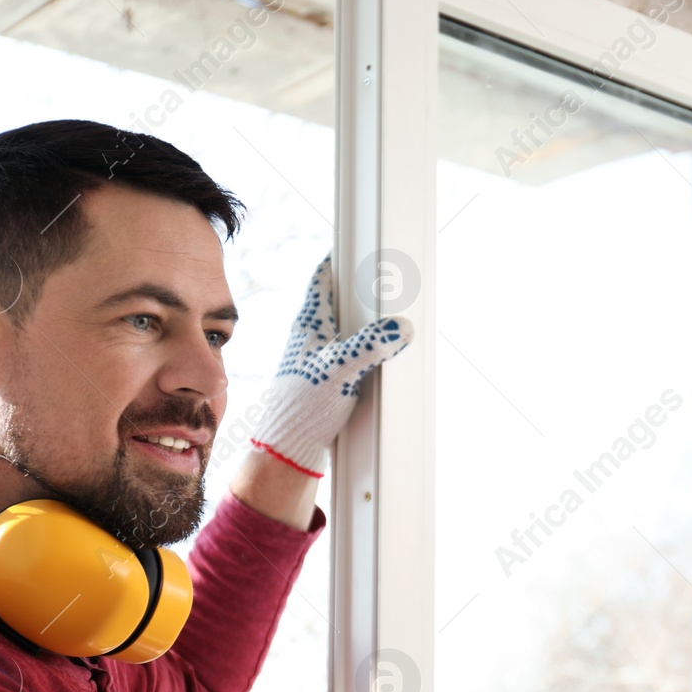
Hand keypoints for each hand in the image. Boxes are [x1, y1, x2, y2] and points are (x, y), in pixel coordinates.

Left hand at [250, 254, 413, 476]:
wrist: (289, 446)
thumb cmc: (304, 405)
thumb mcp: (342, 370)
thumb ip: (373, 346)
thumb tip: (402, 327)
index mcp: (309, 324)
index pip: (322, 281)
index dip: (336, 261)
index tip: (352, 245)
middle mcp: (311, 337)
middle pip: (336, 301)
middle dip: (356, 288)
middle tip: (380, 277)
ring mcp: (317, 358)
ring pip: (343, 328)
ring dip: (361, 320)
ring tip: (385, 314)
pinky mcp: (324, 380)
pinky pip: (348, 352)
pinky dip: (363, 347)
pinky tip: (377, 357)